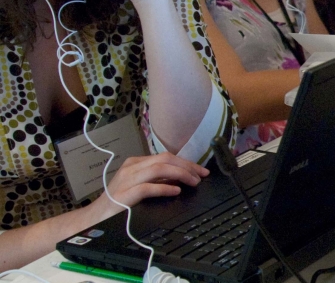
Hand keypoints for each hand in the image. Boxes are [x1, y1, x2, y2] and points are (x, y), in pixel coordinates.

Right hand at [90, 153, 208, 217]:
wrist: (93, 218)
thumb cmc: (119, 202)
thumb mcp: (140, 186)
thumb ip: (158, 179)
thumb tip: (183, 177)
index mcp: (135, 163)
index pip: (166, 157)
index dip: (187, 162)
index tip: (201, 171)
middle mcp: (131, 168)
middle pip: (165, 159)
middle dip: (187, 167)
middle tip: (201, 176)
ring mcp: (126, 180)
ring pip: (159, 169)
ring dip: (180, 174)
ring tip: (193, 182)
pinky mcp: (124, 195)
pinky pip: (148, 187)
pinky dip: (165, 188)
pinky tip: (176, 191)